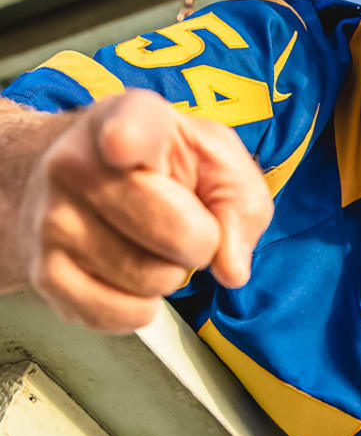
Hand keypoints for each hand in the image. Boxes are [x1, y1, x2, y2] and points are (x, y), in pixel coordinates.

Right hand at [16, 90, 272, 332]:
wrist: (74, 181)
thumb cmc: (157, 165)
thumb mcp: (214, 158)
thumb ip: (241, 202)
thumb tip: (231, 267)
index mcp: (129, 120)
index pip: (127, 132)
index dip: (128, 140)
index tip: (121, 144)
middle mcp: (78, 165)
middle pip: (174, 232)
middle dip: (200, 241)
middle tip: (183, 223)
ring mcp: (54, 221)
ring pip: (150, 279)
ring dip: (168, 274)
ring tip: (150, 243)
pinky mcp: (44, 274)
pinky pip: (121, 315)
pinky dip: (140, 307)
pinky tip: (128, 273)